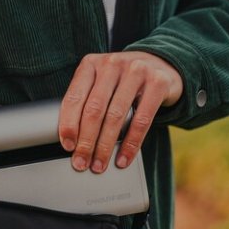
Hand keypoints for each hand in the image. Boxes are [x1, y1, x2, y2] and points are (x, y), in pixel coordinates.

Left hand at [58, 51, 182, 173]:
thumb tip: (72, 141)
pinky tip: (123, 158)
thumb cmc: (123, 81)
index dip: (69, 125)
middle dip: (86, 142)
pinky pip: (141, 120)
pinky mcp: (158, 82)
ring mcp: (136, 70)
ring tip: (100, 165)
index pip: (74, 97)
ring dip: (105, 147)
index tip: (68, 146)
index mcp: (91, 64)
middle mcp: (112, 64)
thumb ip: (87, 101)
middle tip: (82, 163)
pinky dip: (131, 144)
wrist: (161, 65)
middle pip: (94, 109)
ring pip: (116, 116)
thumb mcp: (102, 82)